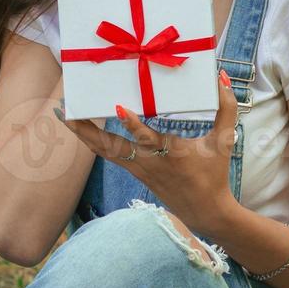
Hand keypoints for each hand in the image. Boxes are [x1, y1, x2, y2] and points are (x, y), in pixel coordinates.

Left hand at [57, 67, 239, 235]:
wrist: (206, 212)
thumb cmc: (214, 174)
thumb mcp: (224, 141)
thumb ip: (226, 107)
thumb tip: (222, 76)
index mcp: (170, 153)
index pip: (147, 138)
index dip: (133, 124)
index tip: (119, 107)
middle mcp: (148, 162)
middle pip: (109, 146)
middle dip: (85, 129)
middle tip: (64, 112)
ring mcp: (137, 169)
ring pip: (103, 151)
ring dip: (82, 134)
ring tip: (63, 115)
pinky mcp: (134, 172)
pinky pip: (108, 155)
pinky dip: (93, 141)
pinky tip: (80, 129)